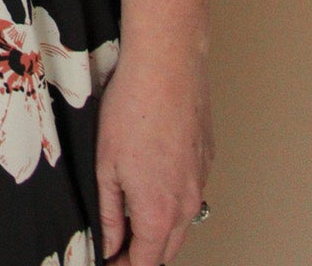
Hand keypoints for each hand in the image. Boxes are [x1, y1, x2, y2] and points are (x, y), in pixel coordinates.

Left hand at [96, 45, 213, 263]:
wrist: (167, 65)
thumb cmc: (132, 108)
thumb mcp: (105, 166)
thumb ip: (109, 214)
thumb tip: (109, 244)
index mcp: (159, 213)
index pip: (145, 262)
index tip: (109, 261)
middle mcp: (187, 204)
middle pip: (167, 249)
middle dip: (142, 253)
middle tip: (116, 245)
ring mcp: (201, 181)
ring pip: (182, 222)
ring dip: (159, 227)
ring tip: (131, 213)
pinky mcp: (206, 159)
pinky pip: (190, 192)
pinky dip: (172, 198)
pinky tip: (153, 178)